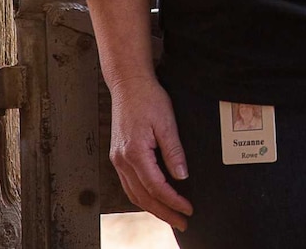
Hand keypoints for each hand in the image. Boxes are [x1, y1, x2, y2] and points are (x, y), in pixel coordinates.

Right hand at [108, 76, 193, 230]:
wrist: (128, 83)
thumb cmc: (148, 97)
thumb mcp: (166, 121)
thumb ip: (173, 150)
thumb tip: (182, 176)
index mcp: (134, 153)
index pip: (156, 187)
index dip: (173, 201)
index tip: (188, 209)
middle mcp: (122, 160)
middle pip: (143, 197)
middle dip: (164, 213)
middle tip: (182, 222)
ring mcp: (118, 159)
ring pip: (134, 194)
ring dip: (152, 208)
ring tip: (170, 215)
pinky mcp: (118, 155)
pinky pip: (129, 184)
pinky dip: (142, 196)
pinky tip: (153, 198)